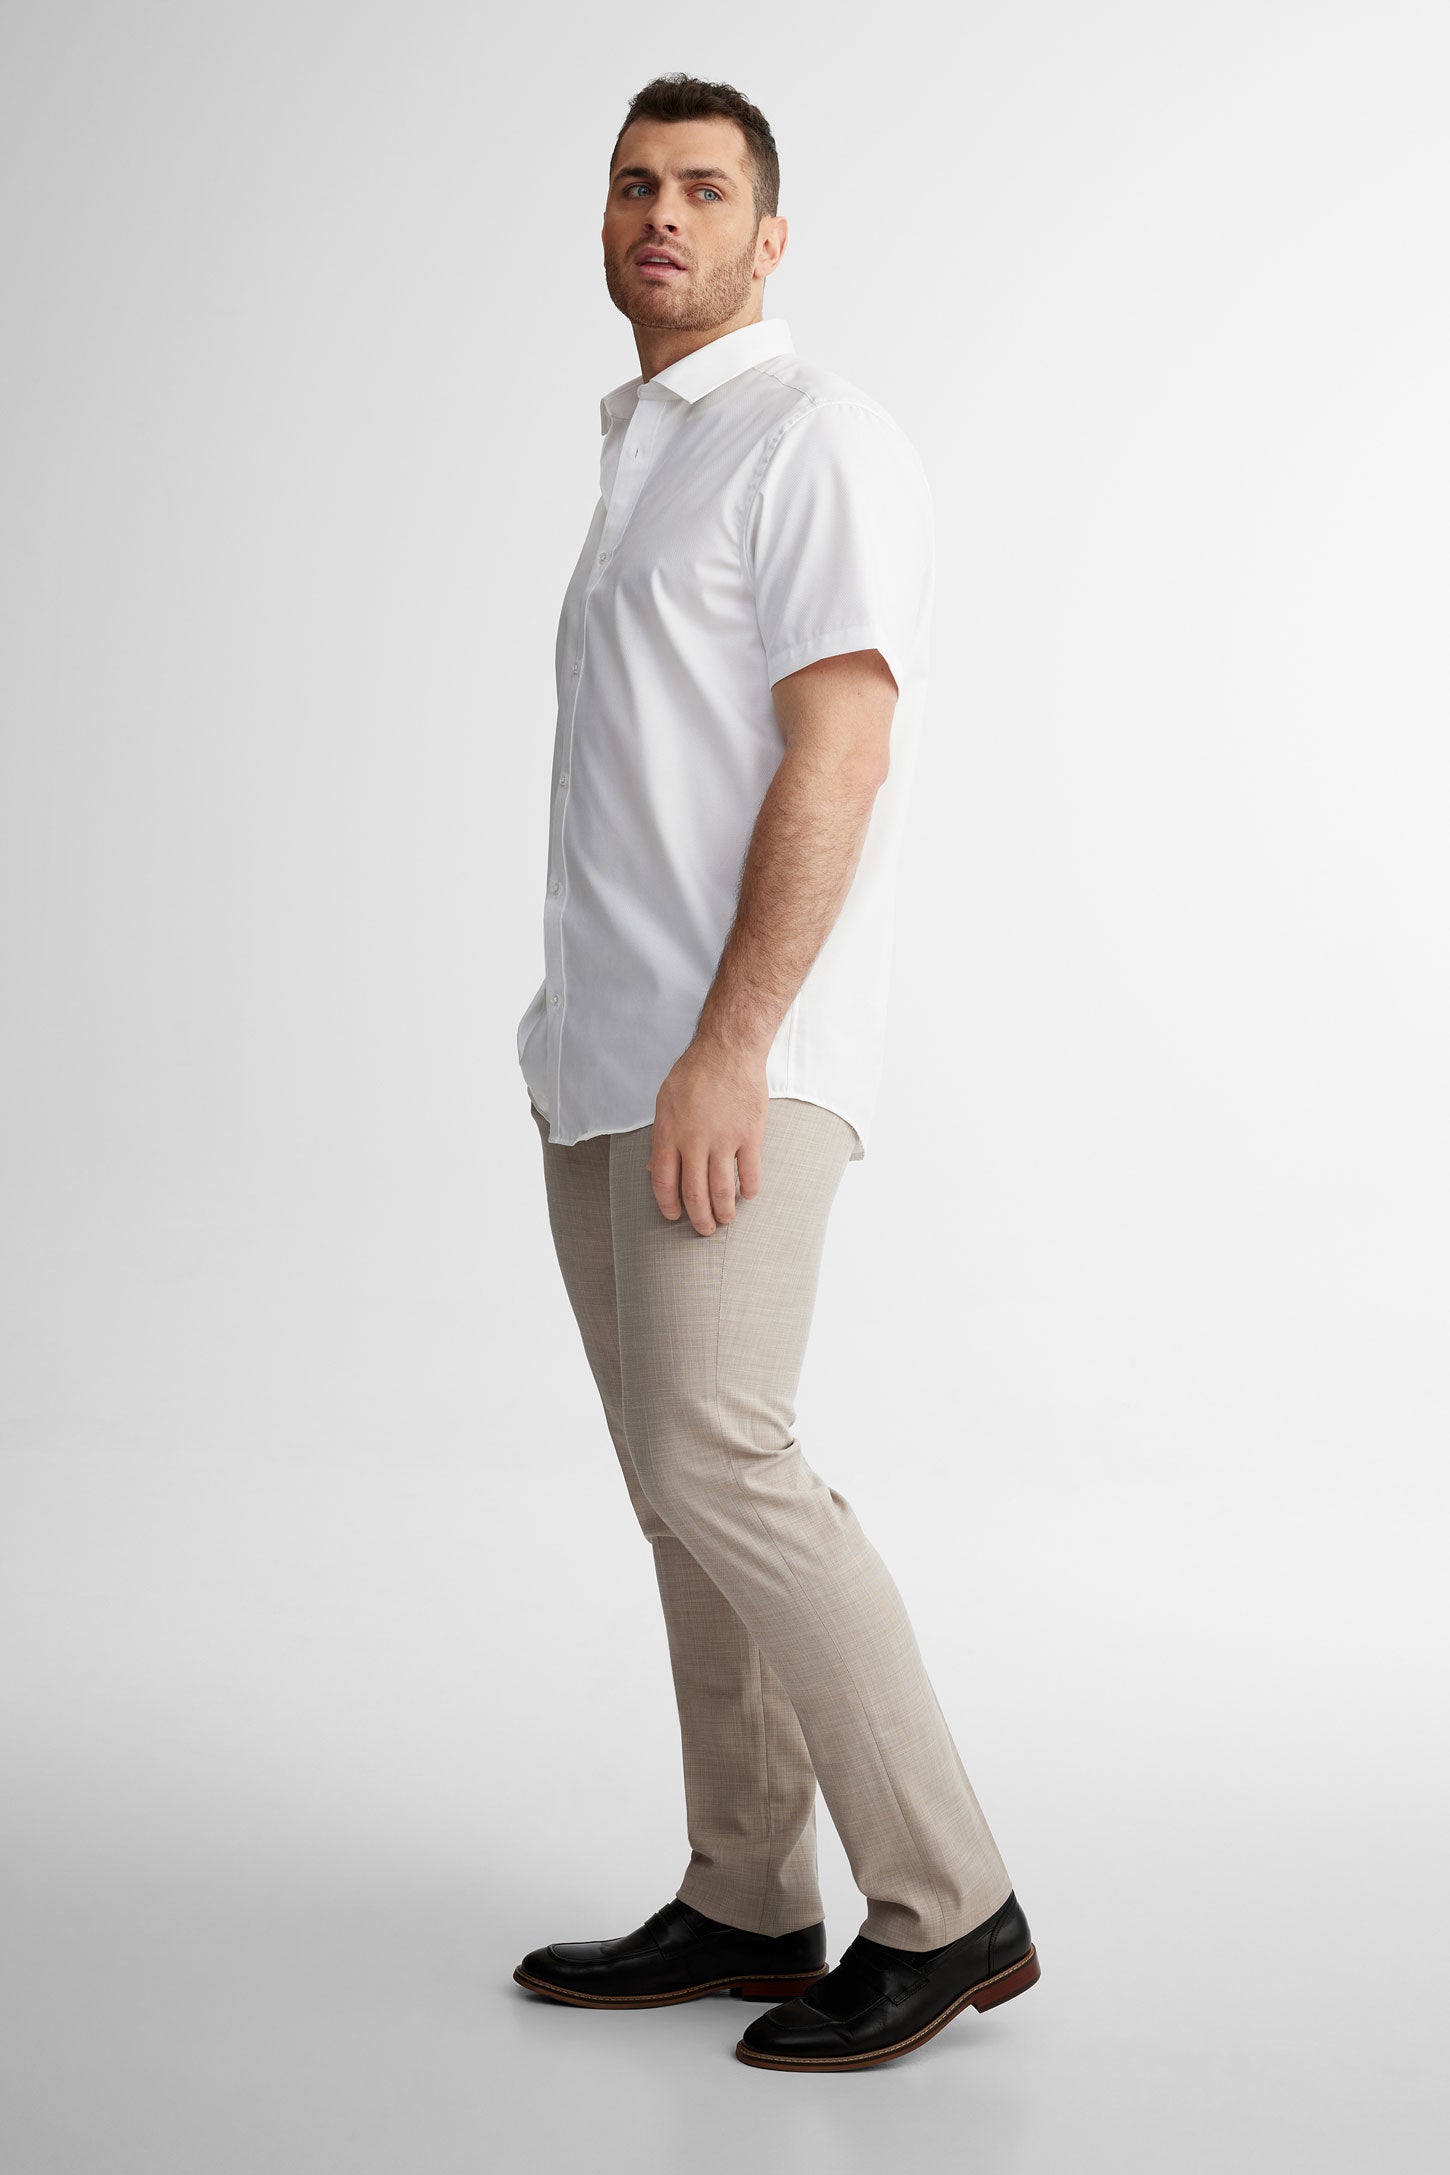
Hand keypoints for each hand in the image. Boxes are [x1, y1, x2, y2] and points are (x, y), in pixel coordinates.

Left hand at [647, 1037, 767, 1233]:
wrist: (728, 1051)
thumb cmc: (694, 1074)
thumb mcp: (664, 1102)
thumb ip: (660, 1136)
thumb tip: (652, 1168)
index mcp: (669, 1134)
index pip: (663, 1181)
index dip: (668, 1205)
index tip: (674, 1216)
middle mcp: (694, 1141)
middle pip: (693, 1193)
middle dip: (698, 1218)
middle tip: (704, 1228)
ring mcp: (723, 1139)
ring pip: (721, 1189)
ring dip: (723, 1211)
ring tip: (726, 1220)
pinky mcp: (749, 1135)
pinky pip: (751, 1172)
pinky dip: (749, 1189)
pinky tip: (747, 1194)